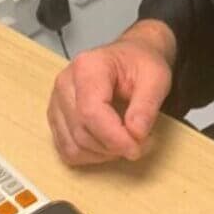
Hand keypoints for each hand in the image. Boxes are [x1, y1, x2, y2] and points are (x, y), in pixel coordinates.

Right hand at [47, 21, 174, 165]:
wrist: (130, 58)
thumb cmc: (142, 64)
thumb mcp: (157, 78)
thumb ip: (147, 105)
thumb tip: (136, 135)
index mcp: (88, 66)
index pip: (91, 112)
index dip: (114, 137)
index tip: (137, 148)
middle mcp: (65, 83)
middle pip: (81, 131)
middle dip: (112, 146)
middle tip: (141, 143)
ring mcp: (57, 101)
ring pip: (73, 146)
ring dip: (102, 154)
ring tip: (126, 140)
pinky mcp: (56, 118)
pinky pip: (67, 150)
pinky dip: (90, 155)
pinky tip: (109, 144)